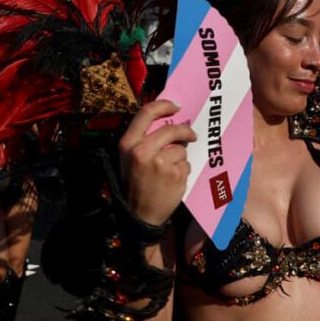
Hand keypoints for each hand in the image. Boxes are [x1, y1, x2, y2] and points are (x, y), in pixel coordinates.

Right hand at [118, 100, 195, 226]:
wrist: (139, 214)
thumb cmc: (135, 183)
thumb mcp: (129, 157)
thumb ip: (143, 139)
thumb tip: (168, 121)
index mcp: (128, 143)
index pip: (146, 113)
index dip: (164, 105)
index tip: (175, 107)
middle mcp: (142, 150)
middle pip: (171, 130)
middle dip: (185, 131)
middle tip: (191, 135)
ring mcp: (159, 163)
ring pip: (181, 149)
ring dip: (180, 158)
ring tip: (169, 171)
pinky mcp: (174, 174)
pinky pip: (186, 164)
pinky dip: (183, 170)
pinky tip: (173, 180)